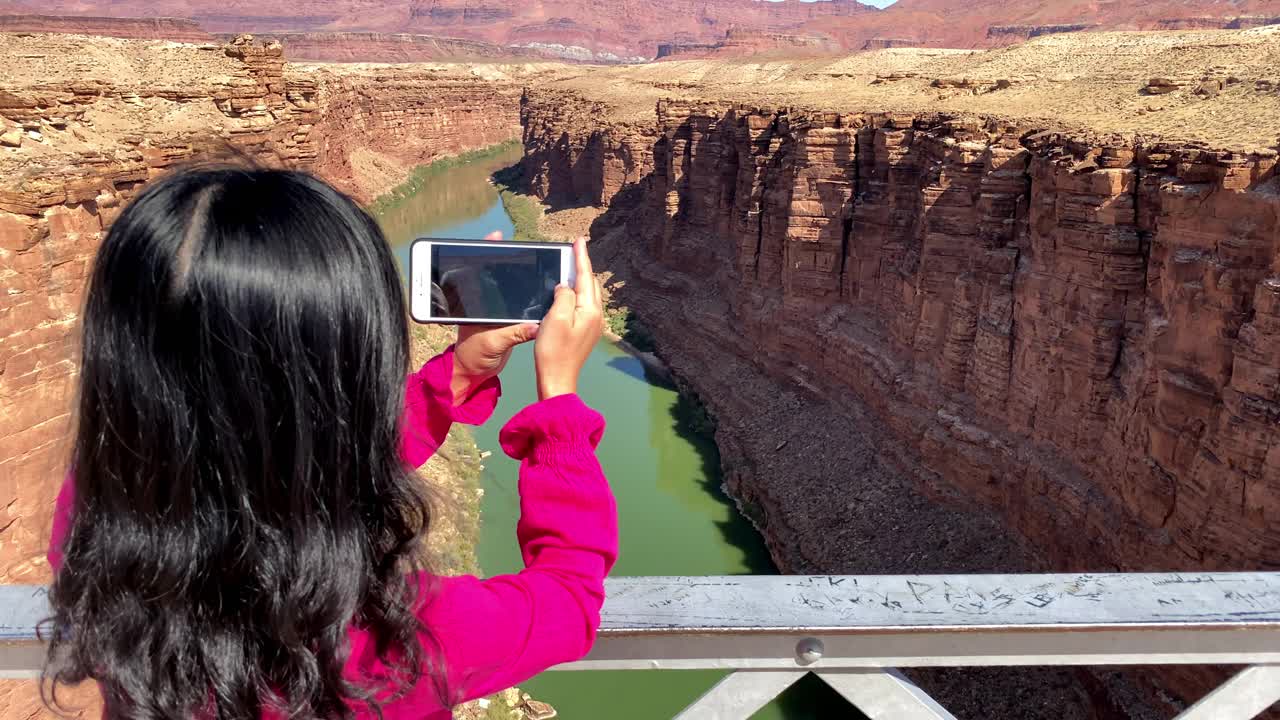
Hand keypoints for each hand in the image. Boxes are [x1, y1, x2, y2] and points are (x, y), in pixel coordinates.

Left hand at [451, 231, 537, 403]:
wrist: (474, 372)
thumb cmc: (473, 356)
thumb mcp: (491, 343)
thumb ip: (513, 333)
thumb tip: (535, 326)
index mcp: (476, 304)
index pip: (480, 271)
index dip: (487, 252)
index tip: (496, 237)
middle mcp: (486, 303)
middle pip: (498, 276)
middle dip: (509, 261)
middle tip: (522, 247)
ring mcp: (498, 312)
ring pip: (511, 291)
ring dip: (522, 282)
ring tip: (538, 266)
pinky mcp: (508, 323)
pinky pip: (520, 309)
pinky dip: (530, 303)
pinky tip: (542, 292)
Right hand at [534, 237, 602, 400]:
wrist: (557, 379)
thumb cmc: (554, 351)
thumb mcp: (556, 318)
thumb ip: (563, 296)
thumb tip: (565, 287)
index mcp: (590, 310)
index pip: (585, 276)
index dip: (581, 257)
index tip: (579, 240)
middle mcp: (595, 316)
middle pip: (589, 284)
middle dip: (581, 267)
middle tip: (573, 251)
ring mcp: (591, 326)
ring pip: (586, 295)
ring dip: (578, 280)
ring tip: (569, 267)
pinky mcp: (584, 333)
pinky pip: (582, 306)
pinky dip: (575, 294)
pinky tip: (566, 293)